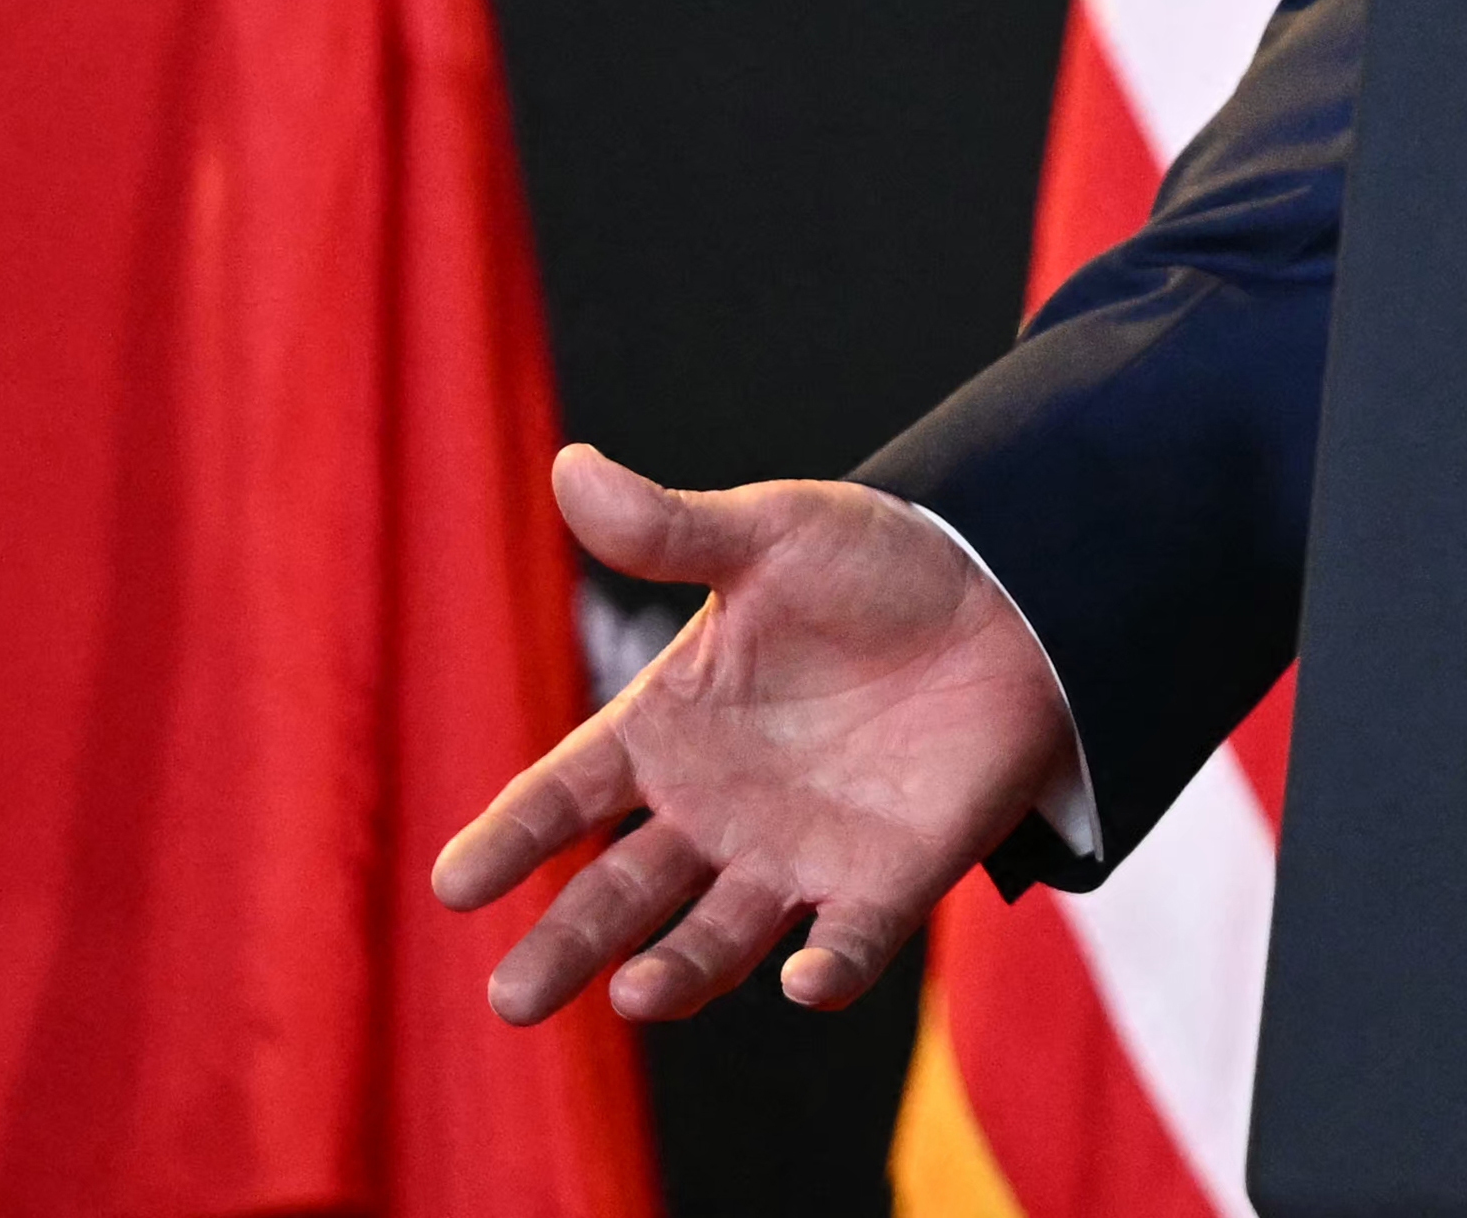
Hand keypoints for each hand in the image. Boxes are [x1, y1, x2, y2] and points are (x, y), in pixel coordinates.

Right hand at [430, 447, 1074, 1023]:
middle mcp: (715, 811)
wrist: (1014, 592)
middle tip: (513, 998)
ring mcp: (796, 854)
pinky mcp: (886, 880)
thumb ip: (673, 528)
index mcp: (669, 730)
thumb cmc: (876, 564)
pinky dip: (828, 970)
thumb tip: (571, 467)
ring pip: (716, 937)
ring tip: (632, 994)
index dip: (512, 835)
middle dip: (567, 944)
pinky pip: (849, 941)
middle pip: (620, 893)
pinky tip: (804, 981)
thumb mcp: (773, 534)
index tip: (453, 883)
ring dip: (676, 973)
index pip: (566, 792)